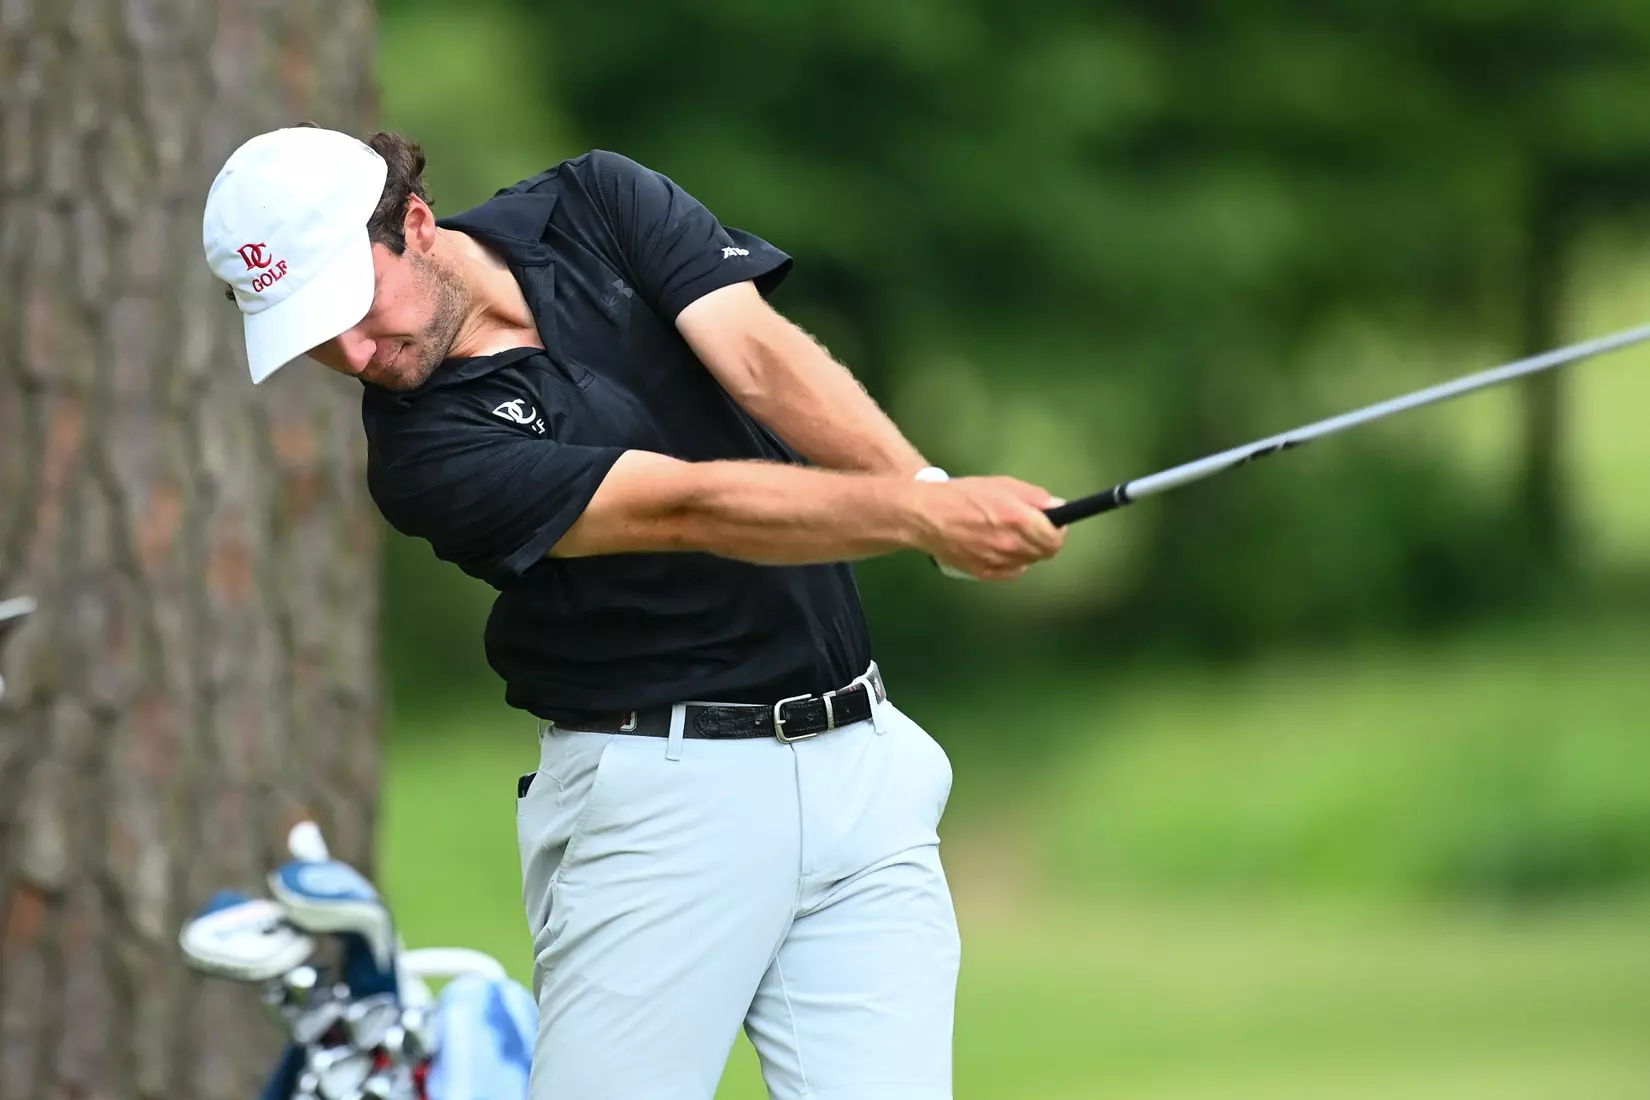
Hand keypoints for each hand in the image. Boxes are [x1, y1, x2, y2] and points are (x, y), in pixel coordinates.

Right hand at [915, 477, 1065, 580]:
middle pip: (1045, 553)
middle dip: (1044, 540)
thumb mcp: (1002, 485)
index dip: (1057, 530)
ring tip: (1011, 535)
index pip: (1055, 538)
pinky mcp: (984, 573)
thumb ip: (1034, 497)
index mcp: (1018, 520)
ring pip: (1028, 562)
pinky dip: (1012, 562)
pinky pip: (1011, 572)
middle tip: (1034, 528)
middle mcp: (1011, 545)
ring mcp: (997, 562)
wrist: (928, 515)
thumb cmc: (964, 495)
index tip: (1053, 523)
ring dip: (1027, 550)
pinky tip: (1000, 548)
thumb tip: (1057, 507)